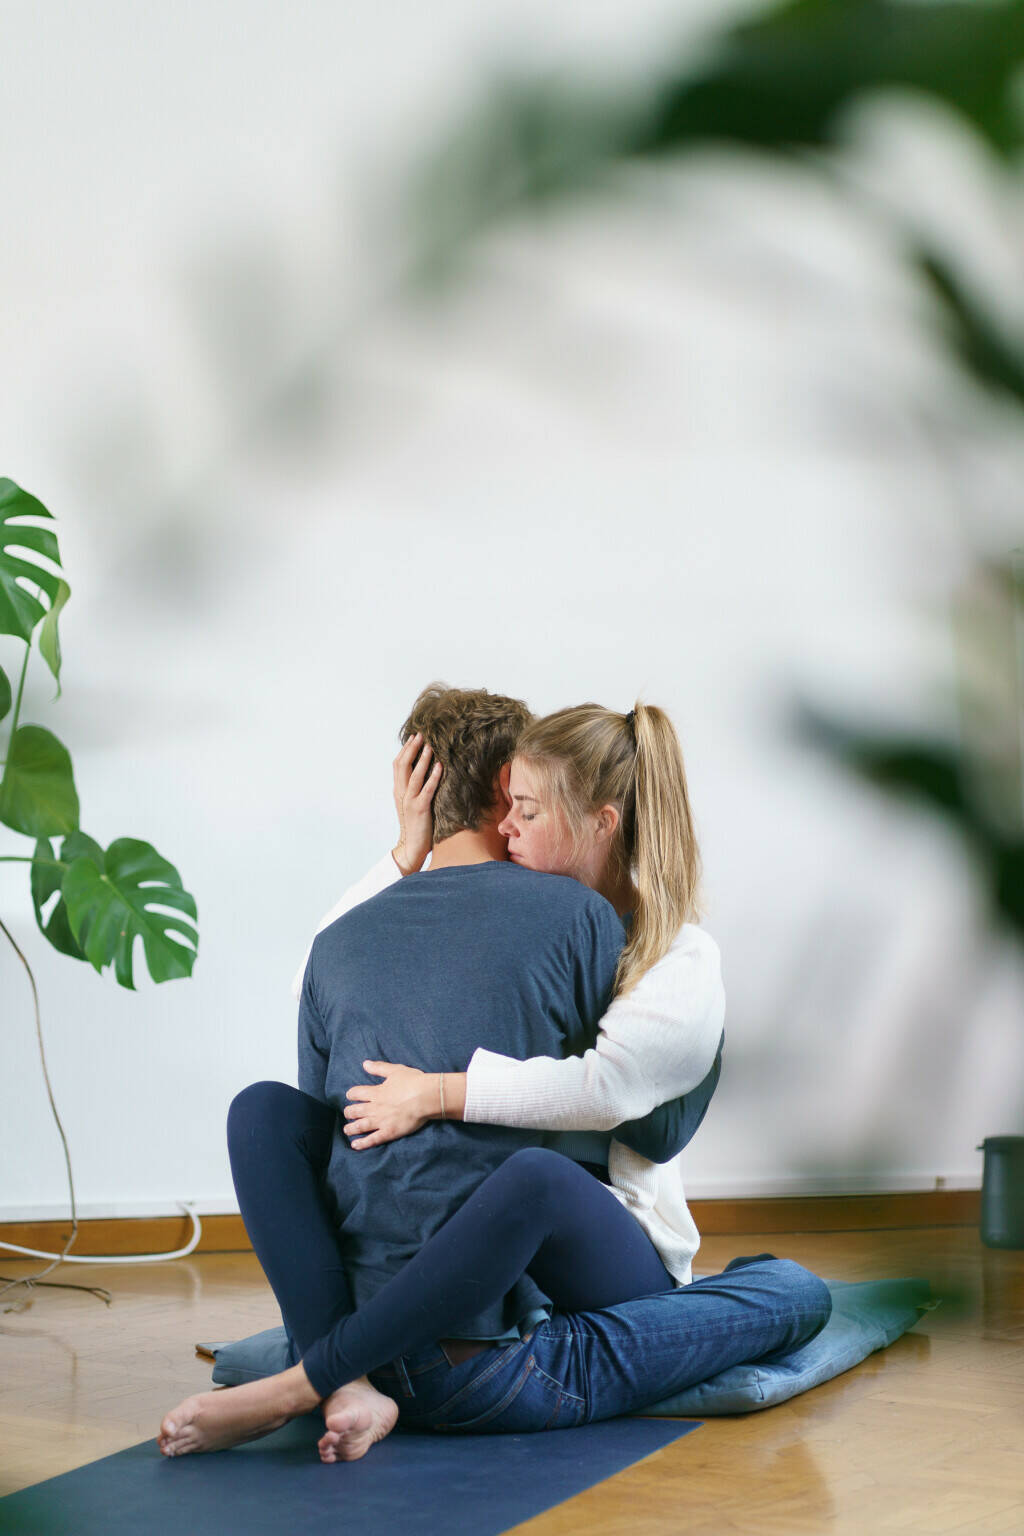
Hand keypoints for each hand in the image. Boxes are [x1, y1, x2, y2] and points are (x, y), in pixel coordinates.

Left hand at [344, 1061, 436, 1147]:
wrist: (425, 1097)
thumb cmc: (413, 1082)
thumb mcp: (395, 1070)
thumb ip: (379, 1068)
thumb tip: (365, 1064)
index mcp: (376, 1092)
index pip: (356, 1093)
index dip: (351, 1094)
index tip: (350, 1095)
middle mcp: (375, 1107)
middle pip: (355, 1111)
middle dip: (349, 1112)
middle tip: (347, 1113)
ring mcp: (381, 1121)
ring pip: (360, 1126)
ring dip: (351, 1128)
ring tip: (347, 1130)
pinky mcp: (389, 1132)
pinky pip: (372, 1139)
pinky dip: (362, 1143)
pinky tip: (355, 1145)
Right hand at [392, 733, 441, 874]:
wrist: (411, 847)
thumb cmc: (416, 825)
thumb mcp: (412, 803)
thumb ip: (415, 788)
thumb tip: (425, 772)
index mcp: (398, 790)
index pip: (398, 764)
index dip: (406, 749)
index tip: (414, 736)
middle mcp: (401, 793)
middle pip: (402, 765)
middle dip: (412, 748)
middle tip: (421, 734)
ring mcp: (409, 801)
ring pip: (413, 774)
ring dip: (422, 758)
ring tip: (430, 745)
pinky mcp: (419, 809)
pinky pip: (426, 789)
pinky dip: (433, 776)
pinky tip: (439, 766)